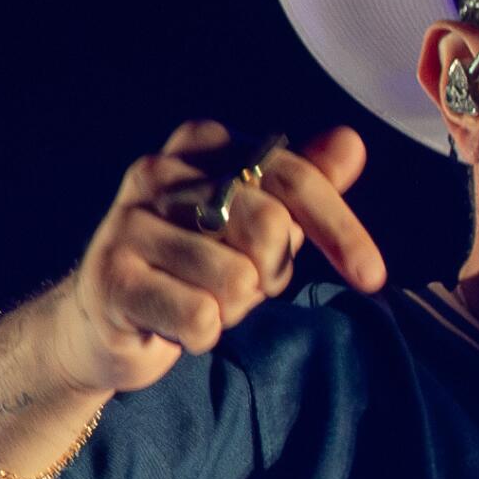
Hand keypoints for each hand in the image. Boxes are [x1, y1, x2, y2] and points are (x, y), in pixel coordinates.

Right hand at [45, 118, 386, 396]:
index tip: (372, 276)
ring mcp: (128, 222)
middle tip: (242, 285)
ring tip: (203, 301)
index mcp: (201, 144)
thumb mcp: (257, 224)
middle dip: (272, 273)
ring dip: (234, 308)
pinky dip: (203, 334)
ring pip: (236, 279)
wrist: (106, 320)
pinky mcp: (110, 277)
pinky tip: (177, 326)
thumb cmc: (194, 267)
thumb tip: (352, 144)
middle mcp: (159, 171)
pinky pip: (199, 317)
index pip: (293, 177)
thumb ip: (304, 186)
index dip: (341, 230)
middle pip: (269, 226)